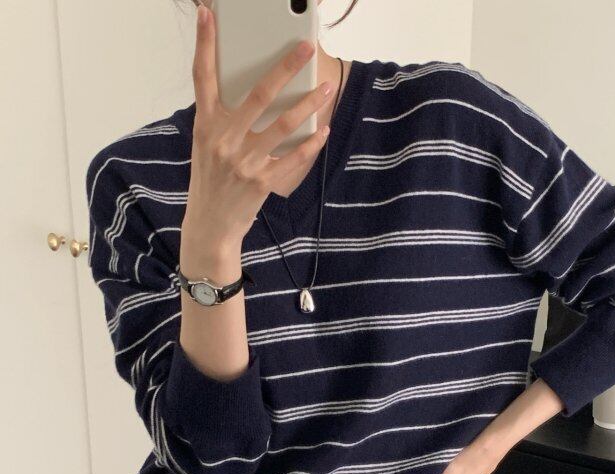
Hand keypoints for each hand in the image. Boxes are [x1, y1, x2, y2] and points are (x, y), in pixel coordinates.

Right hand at [181, 4, 336, 265]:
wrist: (210, 225)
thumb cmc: (211, 181)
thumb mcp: (206, 146)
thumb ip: (223, 119)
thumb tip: (254, 94)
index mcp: (206, 125)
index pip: (201, 77)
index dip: (204, 43)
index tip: (207, 15)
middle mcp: (223, 140)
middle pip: (258, 95)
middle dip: (284, 68)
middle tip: (304, 48)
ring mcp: (243, 161)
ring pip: (283, 124)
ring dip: (309, 104)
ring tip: (326, 89)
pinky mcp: (261, 182)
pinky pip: (293, 158)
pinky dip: (311, 143)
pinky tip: (324, 130)